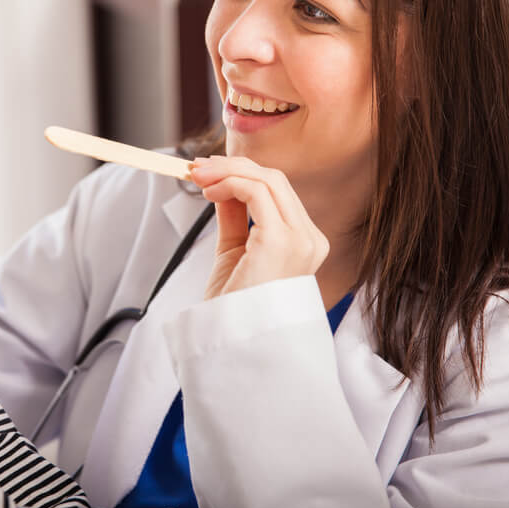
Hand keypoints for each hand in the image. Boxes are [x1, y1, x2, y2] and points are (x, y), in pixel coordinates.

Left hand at [190, 155, 328, 298]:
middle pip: (276, 180)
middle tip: (198, 168)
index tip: (209, 172)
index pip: (278, 192)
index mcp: (305, 243)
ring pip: (268, 180)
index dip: (243, 174)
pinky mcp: (281, 241)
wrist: (232, 340)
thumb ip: (234, 217)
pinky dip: (230, 183)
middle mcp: (310, 239)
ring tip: (198, 177)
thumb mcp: (234, 250)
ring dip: (228, 171)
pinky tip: (209, 191)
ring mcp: (300, 240)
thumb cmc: (234, 306)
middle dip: (233, 167)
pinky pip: (257, 192)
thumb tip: (223, 185)